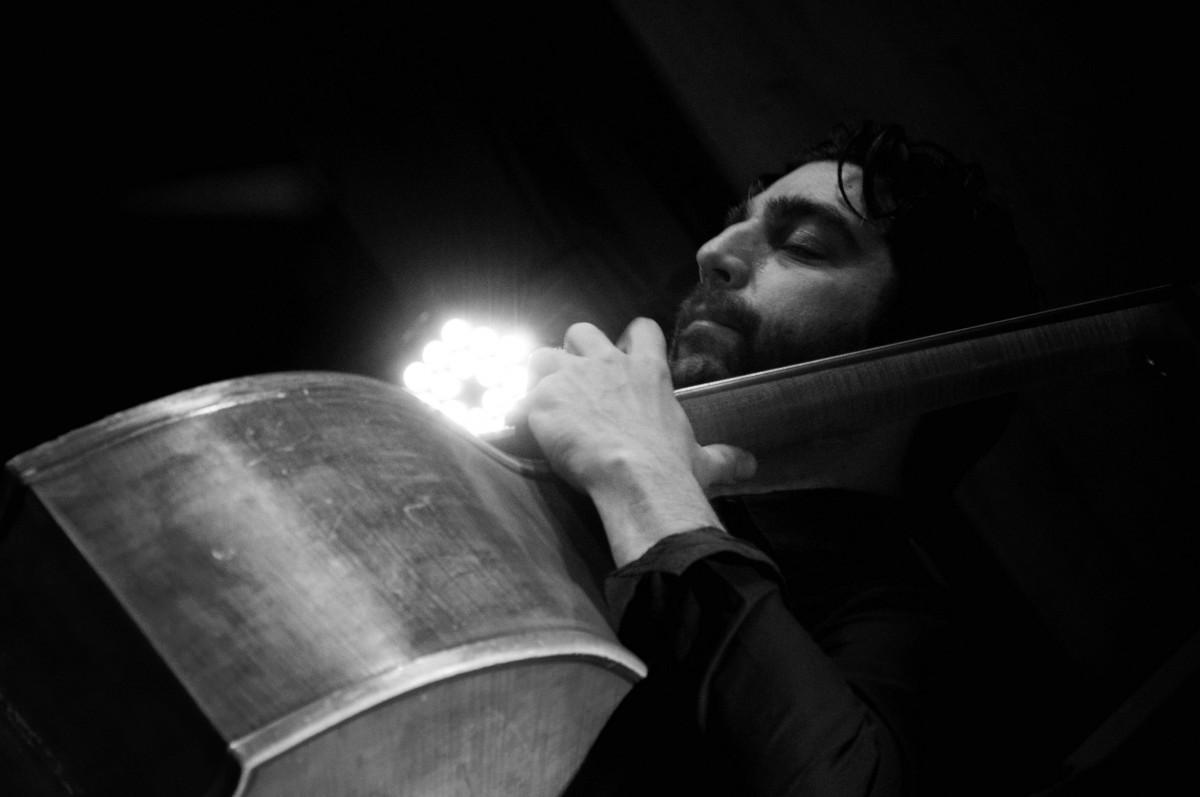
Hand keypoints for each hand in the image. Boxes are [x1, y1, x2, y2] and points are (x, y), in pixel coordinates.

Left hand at [509, 318, 754, 564]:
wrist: (636, 477)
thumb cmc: (672, 468)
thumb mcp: (703, 461)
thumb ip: (724, 458)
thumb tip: (752, 465)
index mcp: (649, 372)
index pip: (642, 330)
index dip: (630, 339)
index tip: (623, 355)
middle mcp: (608, 364)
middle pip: (581, 331)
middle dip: (573, 350)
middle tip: (574, 381)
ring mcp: (572, 377)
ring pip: (541, 355)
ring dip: (538, 376)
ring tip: (540, 402)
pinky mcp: (542, 399)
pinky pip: (515, 398)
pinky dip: (514, 413)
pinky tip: (516, 430)